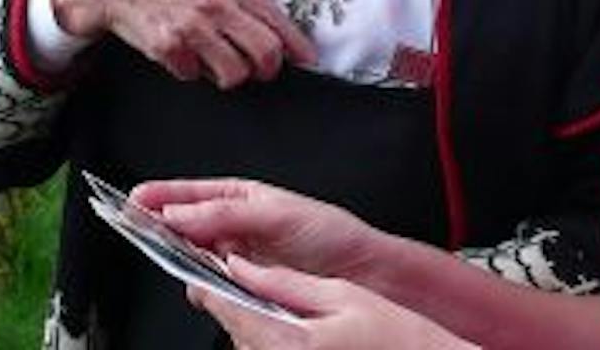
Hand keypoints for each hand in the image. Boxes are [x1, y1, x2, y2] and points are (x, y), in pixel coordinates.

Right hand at [51, 0, 315, 86]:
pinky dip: (188, 70)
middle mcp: (217, 4)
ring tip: (212, 61)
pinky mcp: (169, 46)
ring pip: (234, 73)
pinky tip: (180, 54)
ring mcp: (193, 27)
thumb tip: (275, 29)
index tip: (306, 61)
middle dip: (265, 69)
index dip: (296, 48)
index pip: (278, 23)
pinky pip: (192, 75)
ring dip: (226, 75)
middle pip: (265, 54)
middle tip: (255, 70)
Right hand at [134, 178, 380, 280]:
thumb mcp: (277, 213)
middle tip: (143, 232)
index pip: (191, 195)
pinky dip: (207, 288)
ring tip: (180, 259)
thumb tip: (181, 211)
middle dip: (164, 230)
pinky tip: (207, 287)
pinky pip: (215, 288)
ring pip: (196, 261)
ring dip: (186, 262)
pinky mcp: (247, 288)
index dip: (161, 197)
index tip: (133, 201)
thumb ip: (226, 212)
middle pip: (186, 228)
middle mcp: (237, 229)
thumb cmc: (332, 234)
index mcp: (243, 198)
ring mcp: (240, 260)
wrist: (366, 273)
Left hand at [191, 258, 477, 349]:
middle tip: (249, 268)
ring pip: (244, 340)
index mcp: (286, 340)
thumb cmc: (392, 336)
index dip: (210, 279)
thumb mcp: (341, 294)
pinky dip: (268, 334)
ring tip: (284, 299)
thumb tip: (242, 266)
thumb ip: (284, 281)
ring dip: (251, 317)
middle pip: (230, 325)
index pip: (226, 307)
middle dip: (234, 296)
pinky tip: (294, 323)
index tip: (208, 259)